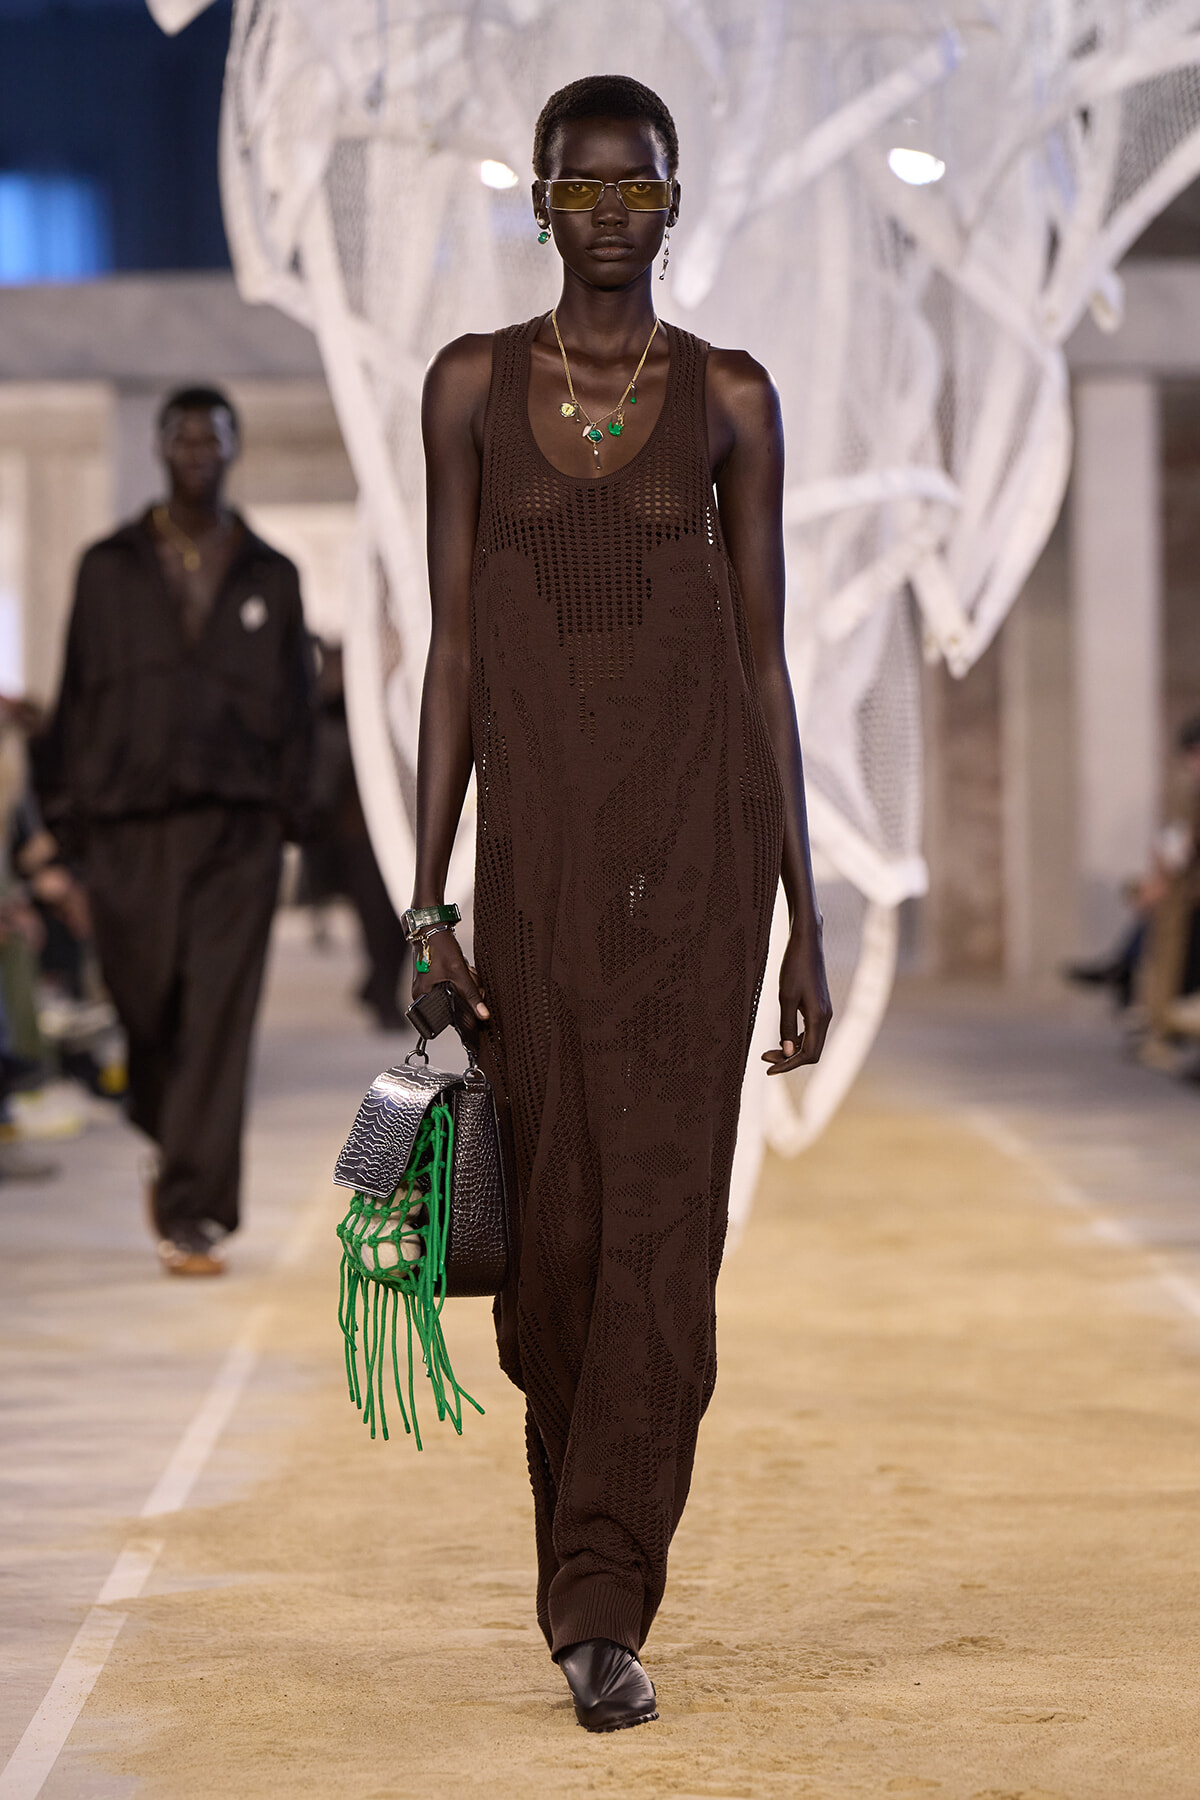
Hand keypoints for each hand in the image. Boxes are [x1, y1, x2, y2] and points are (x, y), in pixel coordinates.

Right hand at [411, 925, 488, 1021]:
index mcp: (421, 996)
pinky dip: (460, 976)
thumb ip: (471, 994)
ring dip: (465, 981)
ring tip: (464, 968)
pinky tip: (461, 966)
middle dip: (465, 990)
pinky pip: (452, 982)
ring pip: (455, 991)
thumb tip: (483, 1014)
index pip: (447, 1014)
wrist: (432, 926)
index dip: (463, 1007)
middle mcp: (422, 992)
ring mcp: (428, 984)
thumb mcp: (458, 972)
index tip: (472, 994)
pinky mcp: (434, 976)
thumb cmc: (438, 946)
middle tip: (466, 974)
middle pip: (452, 1001)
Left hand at [761, 920, 831, 1074]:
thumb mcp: (785, 997)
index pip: (808, 1054)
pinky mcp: (819, 1006)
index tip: (768, 1069)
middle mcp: (825, 1017)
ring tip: (769, 1051)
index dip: (789, 1065)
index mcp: (819, 1017)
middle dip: (788, 1059)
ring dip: (792, 1050)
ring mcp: (824, 1012)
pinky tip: (782, 1037)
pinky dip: (796, 1039)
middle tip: (764, 1058)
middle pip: (811, 1052)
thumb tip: (788, 1053)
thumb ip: (786, 1026)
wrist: (806, 942)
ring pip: (811, 1042)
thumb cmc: (794, 966)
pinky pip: (810, 1031)